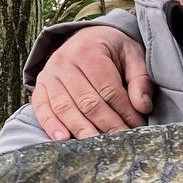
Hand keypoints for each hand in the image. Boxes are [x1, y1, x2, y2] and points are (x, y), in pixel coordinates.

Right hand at [30, 27, 152, 139]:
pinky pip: (42, 108)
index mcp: (89, 50)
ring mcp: (49, 74)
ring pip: (65, 107)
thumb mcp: (132, 54)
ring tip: (95, 146)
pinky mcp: (40, 86)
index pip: (108, 89)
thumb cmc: (112, 49)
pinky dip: (51, 125)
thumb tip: (143, 107)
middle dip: (106, 125)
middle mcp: (65, 60)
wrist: (85, 36)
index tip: (136, 127)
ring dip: (81, 129)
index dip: (124, 111)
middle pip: (87, 101)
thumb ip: (140, 79)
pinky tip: (62, 139)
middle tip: (120, 141)